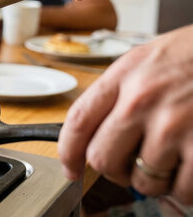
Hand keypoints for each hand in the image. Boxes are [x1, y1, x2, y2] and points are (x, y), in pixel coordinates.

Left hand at [58, 24, 192, 202]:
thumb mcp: (145, 60)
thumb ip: (119, 93)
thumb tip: (97, 132)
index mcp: (123, 76)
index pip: (78, 121)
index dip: (68, 152)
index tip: (71, 168)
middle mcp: (141, 100)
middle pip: (102, 157)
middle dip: (113, 170)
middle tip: (128, 166)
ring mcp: (172, 124)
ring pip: (142, 180)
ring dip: (154, 179)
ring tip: (168, 160)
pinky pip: (181, 189)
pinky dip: (184, 189)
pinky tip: (188, 169)